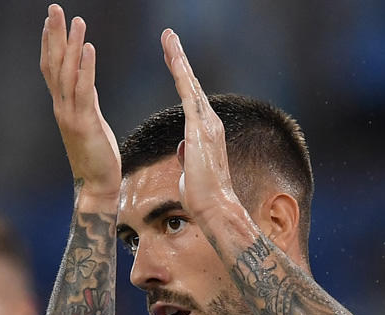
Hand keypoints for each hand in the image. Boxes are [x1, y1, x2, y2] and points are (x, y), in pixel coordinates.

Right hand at [41, 4, 120, 199]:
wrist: (98, 186)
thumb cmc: (97, 156)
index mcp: (62, 107)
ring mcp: (71, 115)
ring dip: (71, 45)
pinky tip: (89, 48)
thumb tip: (86, 78)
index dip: (49, 44)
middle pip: (54, 65)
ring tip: (76, 20)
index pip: (51, 69)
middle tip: (54, 9)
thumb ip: (85, 99)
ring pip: (67, 73)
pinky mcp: (85, 123)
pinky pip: (84, 90)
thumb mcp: (90, 121)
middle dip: (54, 35)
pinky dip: (86, 67)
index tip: (49, 21)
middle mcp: (61, 107)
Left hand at [161, 29, 241, 222]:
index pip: (190, 97)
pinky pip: (189, 95)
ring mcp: (207, 124)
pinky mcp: (200, 129)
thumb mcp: (190, 169)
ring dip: (179, 59)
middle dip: (179, 59)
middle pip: (191, 83)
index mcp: (205, 131)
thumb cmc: (202, 194)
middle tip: (169, 36)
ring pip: (190, 84)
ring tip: (169, 38)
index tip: (172, 58)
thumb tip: (184, 148)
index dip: (181, 76)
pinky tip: (174, 59)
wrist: (215, 207)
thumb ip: (188, 154)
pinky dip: (181, 76)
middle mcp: (210, 123)